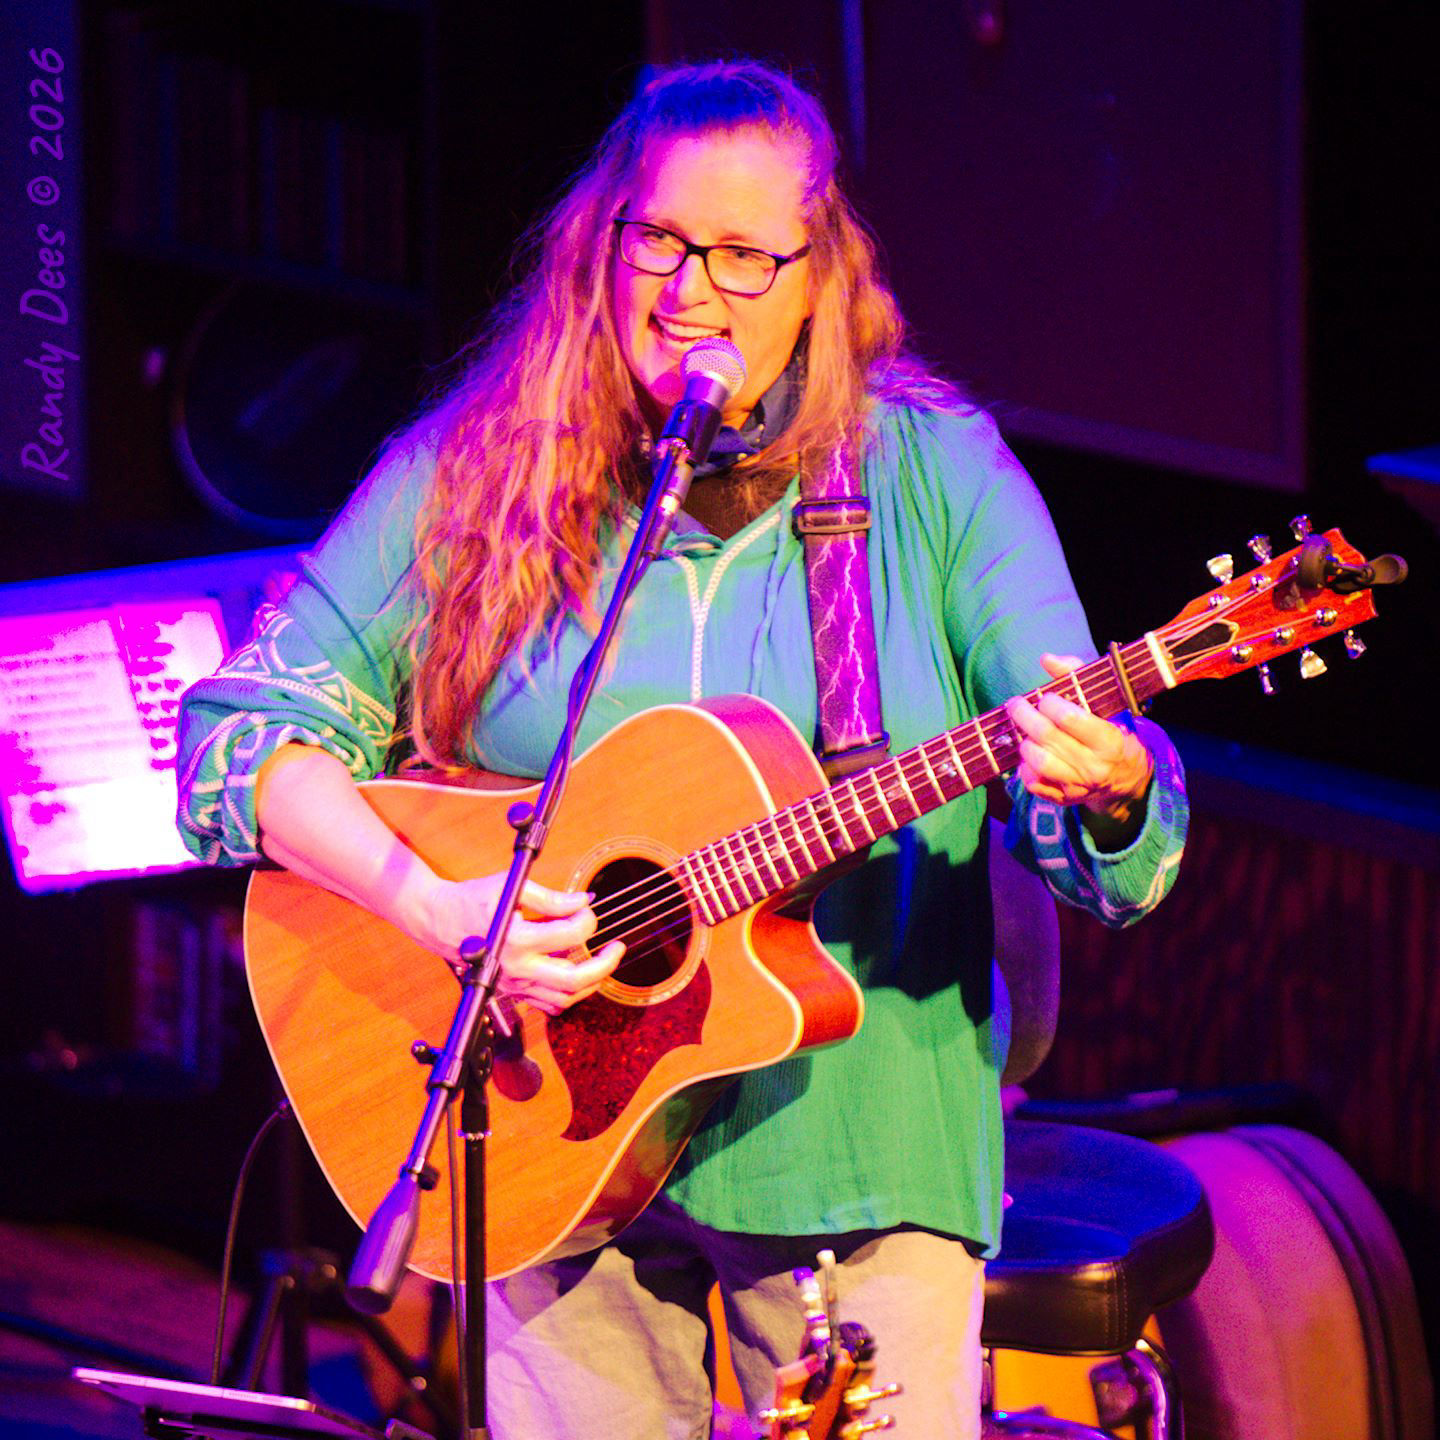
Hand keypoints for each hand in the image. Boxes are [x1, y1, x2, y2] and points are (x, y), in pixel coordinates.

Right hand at [411, 874, 623, 1014]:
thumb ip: (551, 897)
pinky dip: (568, 995)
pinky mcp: (510, 991)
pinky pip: (547, 1005)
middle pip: (574, 980)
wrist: (437, 920)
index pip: (571, 936)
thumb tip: (583, 902)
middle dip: (604, 965)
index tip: (586, 908)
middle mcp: (516, 968)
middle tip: (617, 948)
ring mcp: (513, 985)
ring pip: (563, 998)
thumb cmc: (472, 899)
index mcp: (517, 940)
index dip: (588, 919)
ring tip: (601, 963)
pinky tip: (576, 977)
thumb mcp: (512, 887)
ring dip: (590, 983)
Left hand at [1005, 654, 1153, 837]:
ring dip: (1025, 743)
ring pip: (1039, 763)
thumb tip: (1046, 659)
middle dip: (1025, 717)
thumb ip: (1075, 675)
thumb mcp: (1103, 702)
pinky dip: (1024, 769)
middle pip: (1048, 738)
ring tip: (1024, 732)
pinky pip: (1034, 785)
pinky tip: (1029, 755)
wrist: (1125, 776)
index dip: (1050, 704)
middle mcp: (1094, 766)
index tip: (1045, 698)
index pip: (1070, 718)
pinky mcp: (1064, 799)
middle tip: (1016, 705)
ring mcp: (1079, 785)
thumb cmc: (1109, 730)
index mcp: (1109, 740)